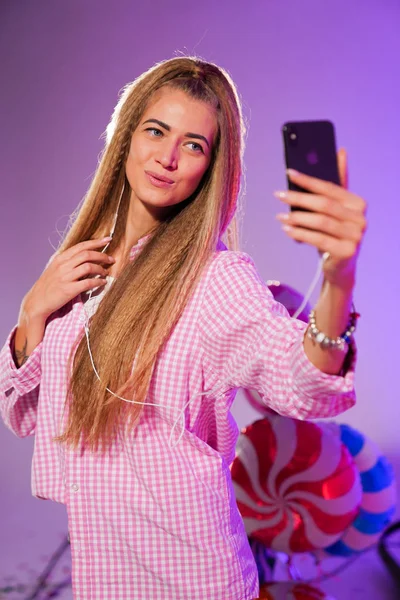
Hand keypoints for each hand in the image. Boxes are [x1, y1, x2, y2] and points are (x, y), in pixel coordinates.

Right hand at [23, 237, 115, 320]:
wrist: (37, 302)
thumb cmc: (48, 286)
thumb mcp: (55, 269)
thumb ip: (68, 262)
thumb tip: (86, 256)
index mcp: (60, 259)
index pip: (81, 246)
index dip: (96, 242)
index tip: (108, 239)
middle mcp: (63, 266)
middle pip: (87, 254)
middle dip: (102, 255)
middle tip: (111, 259)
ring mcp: (65, 277)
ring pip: (88, 267)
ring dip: (101, 269)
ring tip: (106, 272)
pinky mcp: (69, 290)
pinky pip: (88, 282)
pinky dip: (98, 281)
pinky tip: (103, 283)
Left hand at [274, 149, 366, 289]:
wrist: (339, 266)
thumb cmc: (334, 233)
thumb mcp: (335, 209)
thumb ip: (337, 184)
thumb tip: (341, 151)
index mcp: (358, 203)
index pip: (330, 188)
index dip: (308, 180)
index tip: (289, 173)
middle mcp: (360, 219)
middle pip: (324, 205)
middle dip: (299, 198)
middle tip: (279, 195)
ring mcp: (355, 237)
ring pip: (320, 222)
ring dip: (297, 218)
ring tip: (280, 216)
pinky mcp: (346, 252)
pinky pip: (318, 239)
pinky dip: (300, 234)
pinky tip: (287, 229)